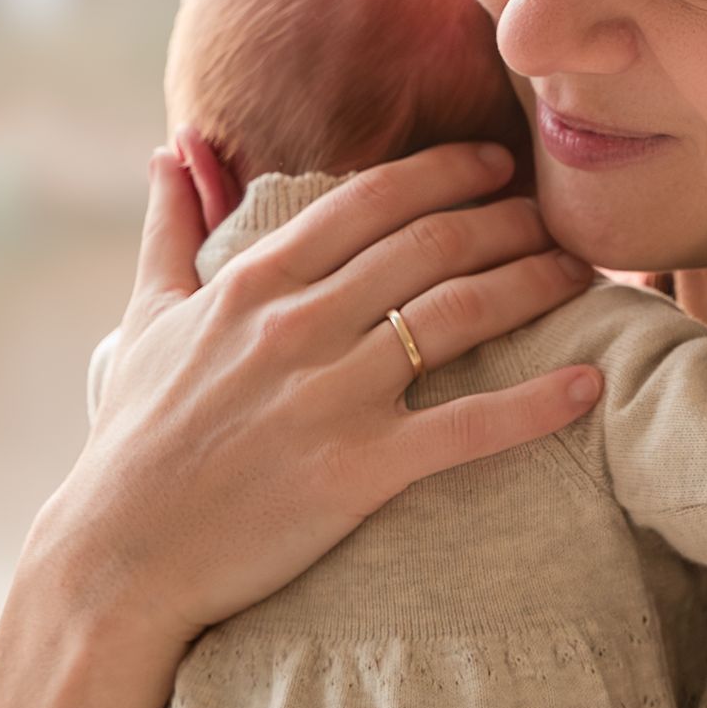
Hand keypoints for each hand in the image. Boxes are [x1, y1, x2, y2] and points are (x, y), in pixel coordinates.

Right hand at [27, 139, 600, 646]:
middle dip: (508, 221)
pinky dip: (535, 404)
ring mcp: (330, 395)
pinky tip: (587, 386)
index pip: (370, 200)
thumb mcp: (143, 320)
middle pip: (431, 245)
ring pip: (459, 315)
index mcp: (254, 282)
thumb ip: (169, 228)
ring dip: (534, 284)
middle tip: (557, 217)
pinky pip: (466, 427)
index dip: (446, 173)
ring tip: (582, 274)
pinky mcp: (357, 468)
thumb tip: (167, 149)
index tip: (498, 165)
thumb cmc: (133, 442)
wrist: (119, 558)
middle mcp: (298, 324)